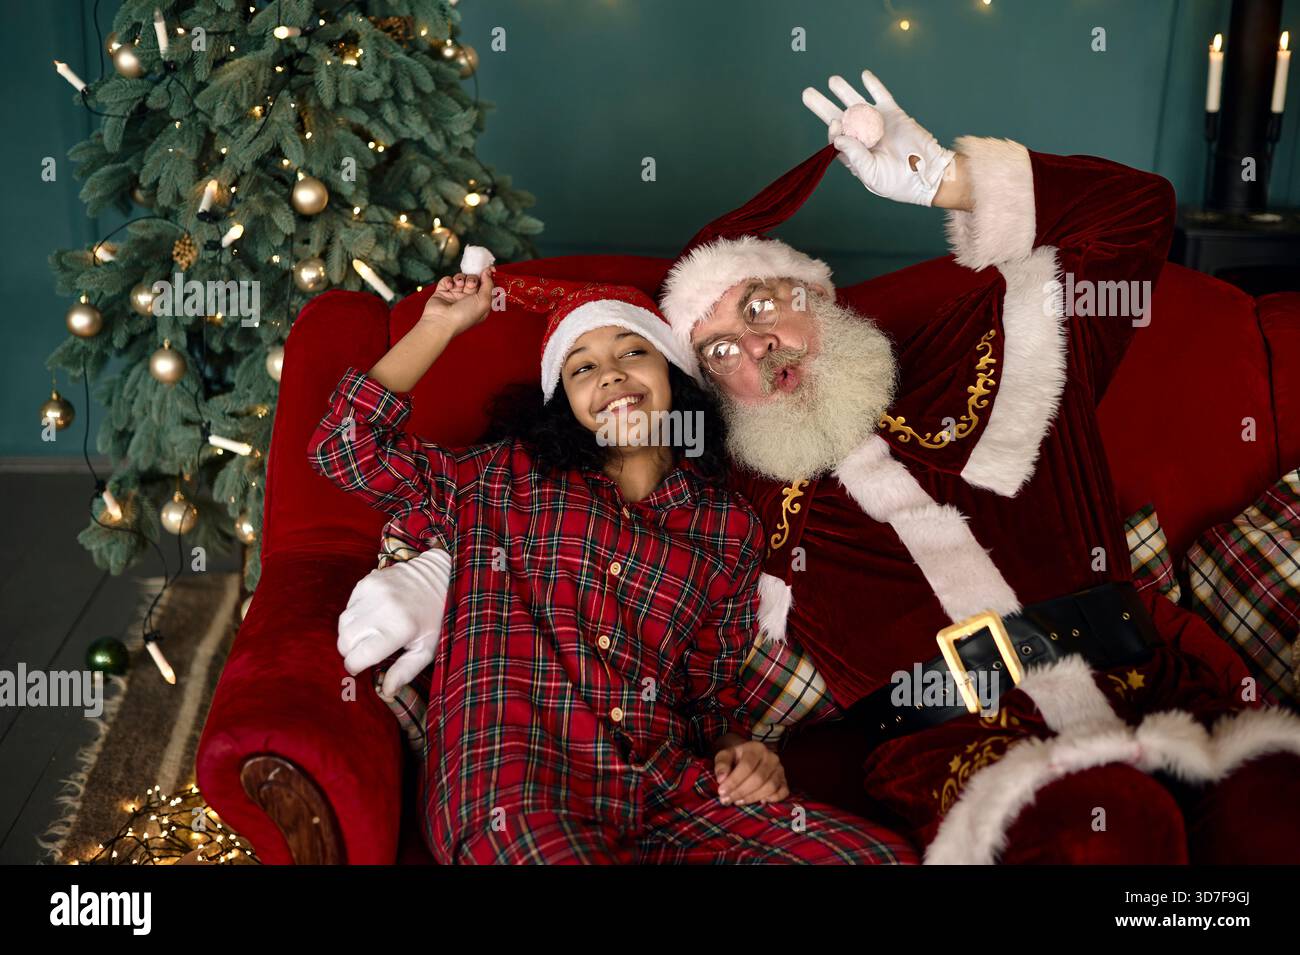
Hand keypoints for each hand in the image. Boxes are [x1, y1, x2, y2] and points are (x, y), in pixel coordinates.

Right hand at [337, 547, 451, 699]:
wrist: (440, 577)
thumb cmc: (435, 618)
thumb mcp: (426, 649)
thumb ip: (405, 671)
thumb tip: (385, 691)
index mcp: (398, 628)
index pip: (356, 656)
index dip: (355, 666)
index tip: (363, 667)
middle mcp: (382, 608)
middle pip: (344, 641)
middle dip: (351, 651)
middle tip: (367, 652)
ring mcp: (373, 591)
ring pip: (342, 623)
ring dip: (350, 634)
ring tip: (370, 634)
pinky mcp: (368, 580)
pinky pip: (348, 605)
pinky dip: (355, 615)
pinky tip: (372, 616)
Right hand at [419, 267, 494, 335]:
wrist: (441, 321)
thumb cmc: (464, 316)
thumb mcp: (484, 302)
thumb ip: (489, 285)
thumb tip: (488, 271)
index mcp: (480, 304)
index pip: (486, 287)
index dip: (488, 277)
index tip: (490, 268)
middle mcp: (468, 300)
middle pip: (474, 280)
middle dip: (473, 279)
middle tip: (470, 285)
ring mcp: (455, 295)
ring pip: (461, 278)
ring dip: (461, 279)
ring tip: (459, 285)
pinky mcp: (443, 291)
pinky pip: (448, 279)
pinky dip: (449, 280)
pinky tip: (449, 287)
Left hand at [714, 737, 789, 805]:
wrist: (747, 756)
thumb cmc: (735, 758)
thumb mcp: (724, 756)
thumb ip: (721, 765)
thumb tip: (722, 779)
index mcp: (756, 748)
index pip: (746, 766)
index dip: (734, 781)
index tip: (721, 791)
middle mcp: (771, 757)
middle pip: (758, 778)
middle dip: (741, 792)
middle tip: (727, 800)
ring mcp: (780, 769)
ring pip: (770, 787)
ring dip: (752, 797)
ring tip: (738, 801)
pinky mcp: (784, 780)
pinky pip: (783, 792)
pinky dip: (773, 799)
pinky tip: (759, 802)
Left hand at [803, 69, 955, 206]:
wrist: (927, 174)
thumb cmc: (898, 182)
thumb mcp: (872, 173)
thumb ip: (855, 156)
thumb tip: (837, 137)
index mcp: (854, 154)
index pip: (836, 137)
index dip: (832, 128)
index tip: (835, 123)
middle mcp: (862, 137)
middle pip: (839, 117)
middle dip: (822, 105)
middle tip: (807, 93)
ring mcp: (877, 123)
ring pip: (857, 103)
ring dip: (844, 91)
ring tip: (831, 81)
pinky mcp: (893, 114)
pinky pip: (881, 96)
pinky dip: (873, 85)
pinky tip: (864, 75)